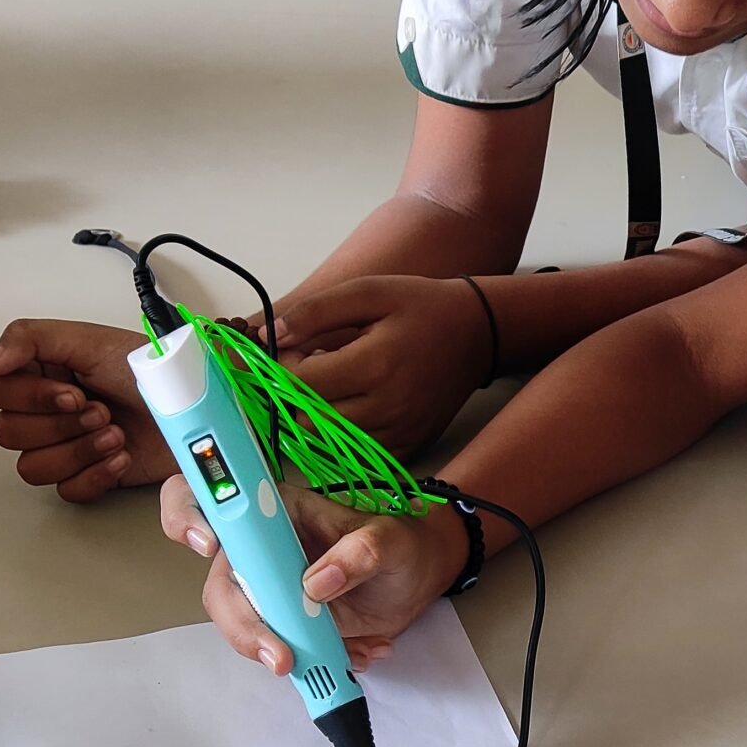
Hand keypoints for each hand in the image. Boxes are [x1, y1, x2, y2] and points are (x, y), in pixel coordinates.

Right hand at [0, 316, 170, 499]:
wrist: (195, 408)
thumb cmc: (152, 371)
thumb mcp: (91, 340)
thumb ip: (30, 339)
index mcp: (42, 373)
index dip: (32, 398)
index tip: (72, 391)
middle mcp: (49, 410)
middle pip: (9, 433)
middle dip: (61, 425)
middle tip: (100, 411)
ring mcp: (68, 445)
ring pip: (33, 467)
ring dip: (78, 451)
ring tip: (115, 434)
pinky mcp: (91, 474)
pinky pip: (67, 491)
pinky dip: (96, 476)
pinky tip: (121, 456)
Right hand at [161, 475, 471, 672]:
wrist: (418, 577)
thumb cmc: (399, 543)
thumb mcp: (391, 541)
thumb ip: (359, 553)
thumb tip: (316, 583)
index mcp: (273, 510)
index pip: (208, 499)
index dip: (188, 516)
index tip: (209, 545)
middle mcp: (259, 550)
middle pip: (218, 586)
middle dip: (242, 626)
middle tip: (280, 657)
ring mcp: (268, 591)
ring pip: (244, 627)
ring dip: (280, 652)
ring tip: (342, 656)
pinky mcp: (285, 625)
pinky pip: (279, 650)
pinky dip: (318, 663)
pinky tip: (361, 653)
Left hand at [273, 274, 494, 452]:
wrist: (477, 335)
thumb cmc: (420, 307)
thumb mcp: (369, 292)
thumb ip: (316, 311)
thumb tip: (269, 336)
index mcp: (375, 364)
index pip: (302, 383)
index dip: (285, 367)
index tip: (297, 349)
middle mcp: (388, 406)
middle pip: (309, 419)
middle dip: (298, 395)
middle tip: (314, 368)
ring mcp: (399, 432)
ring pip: (328, 442)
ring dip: (318, 416)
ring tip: (336, 385)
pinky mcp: (407, 446)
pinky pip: (355, 454)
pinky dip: (343, 434)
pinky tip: (354, 405)